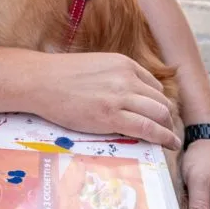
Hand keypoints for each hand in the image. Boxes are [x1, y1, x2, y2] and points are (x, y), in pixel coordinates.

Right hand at [37, 52, 180, 149]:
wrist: (40, 81)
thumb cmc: (60, 76)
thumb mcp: (97, 66)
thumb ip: (115, 77)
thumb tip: (126, 95)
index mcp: (124, 64)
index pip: (154, 86)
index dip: (158, 104)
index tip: (158, 116)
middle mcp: (127, 78)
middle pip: (161, 101)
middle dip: (166, 118)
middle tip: (164, 131)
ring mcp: (120, 96)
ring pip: (159, 114)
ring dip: (167, 129)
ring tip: (169, 140)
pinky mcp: (111, 116)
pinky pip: (147, 128)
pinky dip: (163, 138)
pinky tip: (169, 144)